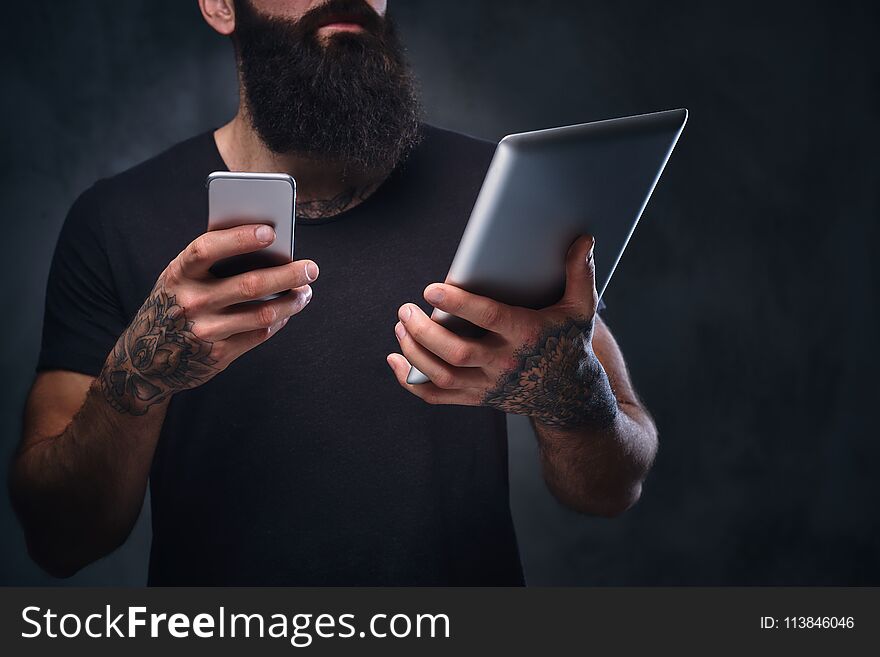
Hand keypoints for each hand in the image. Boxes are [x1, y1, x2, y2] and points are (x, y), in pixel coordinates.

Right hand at [100, 224, 317, 414]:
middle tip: (312, 268)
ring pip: (263, 314)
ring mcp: (205, 331)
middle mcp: (191, 302)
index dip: (240, 238)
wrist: (146, 360)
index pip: (208, 248)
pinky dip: (279, 320)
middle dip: (288, 274)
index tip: (271, 231)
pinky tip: (287, 311)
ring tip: (305, 291)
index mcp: (179, 274)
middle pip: (250, 284)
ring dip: (292, 301)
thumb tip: (268, 245)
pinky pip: (260, 334)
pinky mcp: (218, 355)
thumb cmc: (175, 304)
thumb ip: (212, 262)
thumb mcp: (180, 279)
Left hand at [387, 235, 617, 427]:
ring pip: (441, 374)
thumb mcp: (580, 309)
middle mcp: (504, 364)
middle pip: (456, 353)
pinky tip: (396, 358)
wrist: (569, 396)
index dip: (459, 303)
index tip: (432, 287)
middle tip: (404, 309)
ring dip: (414, 351)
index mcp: (526, 336)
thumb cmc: (570, 344)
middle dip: (424, 331)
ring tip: (400, 325)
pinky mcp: (476, 398)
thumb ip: (579, 273)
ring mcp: (488, 385)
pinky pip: (436, 395)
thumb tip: (583, 238)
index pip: (488, 319)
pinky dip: (411, 380)